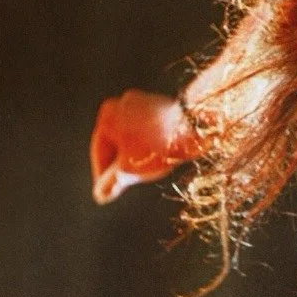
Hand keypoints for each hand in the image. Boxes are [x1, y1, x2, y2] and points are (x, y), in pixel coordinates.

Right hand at [89, 89, 197, 204]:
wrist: (197, 128)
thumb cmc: (160, 148)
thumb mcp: (129, 170)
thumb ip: (111, 183)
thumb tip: (101, 195)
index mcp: (108, 113)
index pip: (100, 150)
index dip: (103, 175)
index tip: (108, 191)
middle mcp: (123, 102)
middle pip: (117, 143)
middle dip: (122, 163)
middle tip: (129, 181)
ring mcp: (144, 101)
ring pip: (133, 137)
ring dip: (137, 155)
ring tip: (148, 168)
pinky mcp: (163, 106)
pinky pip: (149, 131)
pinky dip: (150, 145)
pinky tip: (161, 157)